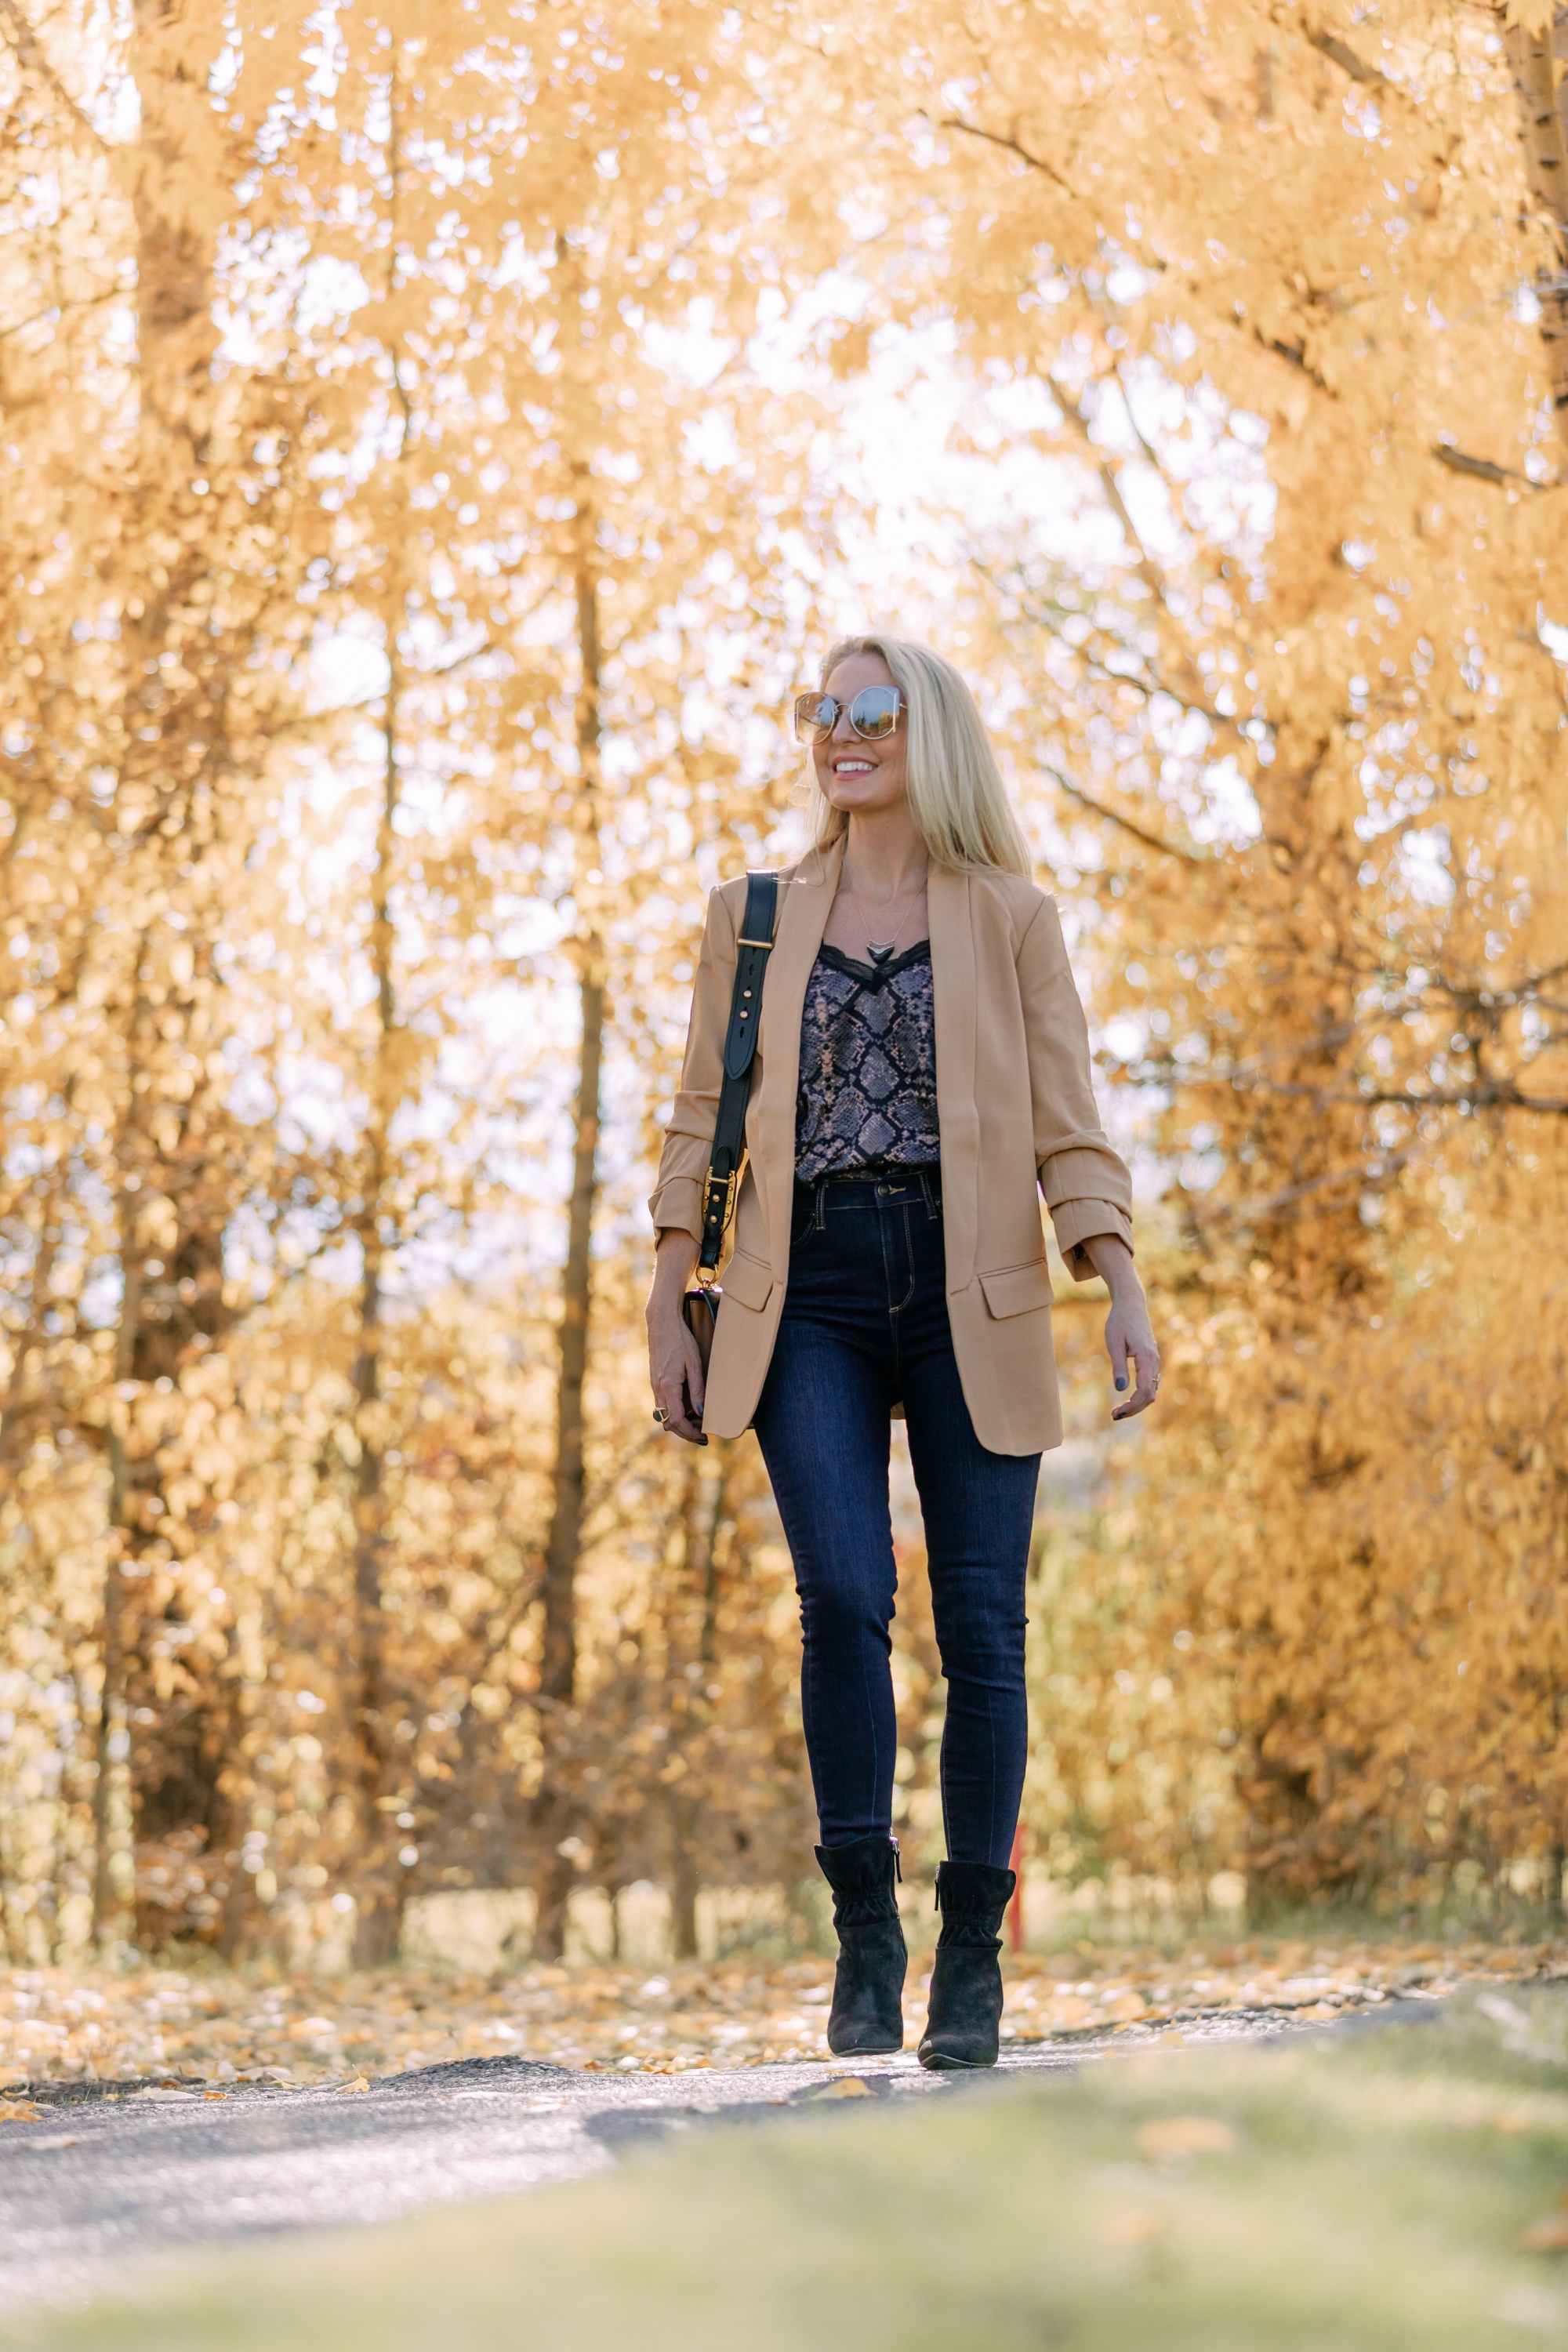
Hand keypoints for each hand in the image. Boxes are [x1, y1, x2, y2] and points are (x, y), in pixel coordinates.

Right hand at [648, 1310, 707, 1445]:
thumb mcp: (694, 1364)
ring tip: (695, 1426)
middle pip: (667, 1422)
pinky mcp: (654, 1381)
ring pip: (662, 1415)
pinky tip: (686, 1410)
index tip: (703, 1436)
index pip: (676, 1419)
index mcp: (668, 1385)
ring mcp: (654, 1385)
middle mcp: (657, 1388)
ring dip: (678, 1424)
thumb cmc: (680, 1339)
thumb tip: (701, 1412)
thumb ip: (698, 1390)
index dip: (690, 1432)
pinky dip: (672, 1413)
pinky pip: (661, 1404)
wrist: (662, 1322)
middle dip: (684, 1433)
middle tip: (701, 1437)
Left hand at [1081, 1234, 1161, 1421]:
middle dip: (1134, 1409)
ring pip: (1152, 1390)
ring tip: (1119, 1411)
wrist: (1131, 1303)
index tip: (1116, 1413)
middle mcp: (1155, 1361)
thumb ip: (1118, 1365)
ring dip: (1137, 1404)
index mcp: (1147, 1357)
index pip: (1143, 1390)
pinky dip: (1140, 1395)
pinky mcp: (1151, 1360)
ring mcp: (1155, 1361)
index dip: (1131, 1405)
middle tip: (1115, 1416)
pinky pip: (1150, 1383)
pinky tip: (1127, 1399)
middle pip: (1150, 1394)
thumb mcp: (1113, 1342)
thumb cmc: (1119, 1320)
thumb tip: (1120, 1389)